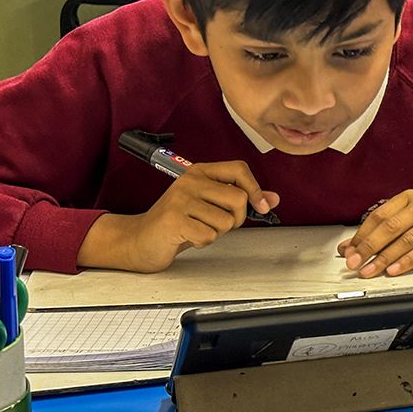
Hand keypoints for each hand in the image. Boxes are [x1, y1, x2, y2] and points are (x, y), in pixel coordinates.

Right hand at [78, 162, 278, 272]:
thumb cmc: (178, 222)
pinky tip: (188, 236)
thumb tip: (272, 199)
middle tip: (217, 223)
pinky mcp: (174, 219)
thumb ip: (241, 199)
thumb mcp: (212, 206)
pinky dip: (203, 242)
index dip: (256, 188)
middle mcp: (190, 181)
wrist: (140, 239)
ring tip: (197, 228)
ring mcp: (180, 199)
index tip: (262, 206)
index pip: (239, 169)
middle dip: (235, 219)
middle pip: (238, 199)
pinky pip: (209, 235)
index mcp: (200, 172)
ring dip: (217, 232)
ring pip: (226, 221)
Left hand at [339, 192, 412, 276]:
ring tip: (370, 271)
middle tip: (353, 263)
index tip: (347, 252)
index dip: (361, 235)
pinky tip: (395, 270)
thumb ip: (387, 233)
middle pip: (389, 226)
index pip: (379, 216)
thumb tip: (352, 247)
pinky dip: (408, 261)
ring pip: (406, 239)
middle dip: (368, 247)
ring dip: (384, 258)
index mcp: (410, 199)